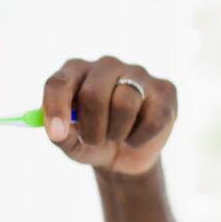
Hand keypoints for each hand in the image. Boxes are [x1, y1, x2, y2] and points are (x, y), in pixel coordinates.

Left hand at [41, 56, 177, 175]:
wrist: (125, 156)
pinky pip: (152, 120)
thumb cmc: (92, 140)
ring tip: (116, 137)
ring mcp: (137, 73)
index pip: (59, 82)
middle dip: (92, 128)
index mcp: (75, 71)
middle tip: (93, 141)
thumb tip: (58, 132)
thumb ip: (60, 135)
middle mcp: (106, 65)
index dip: (56, 107)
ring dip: (116, 134)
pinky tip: (136, 137)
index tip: (57, 134)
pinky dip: (139, 139)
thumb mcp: (71, 143)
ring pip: (124, 104)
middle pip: (93, 94)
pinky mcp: (164, 89)